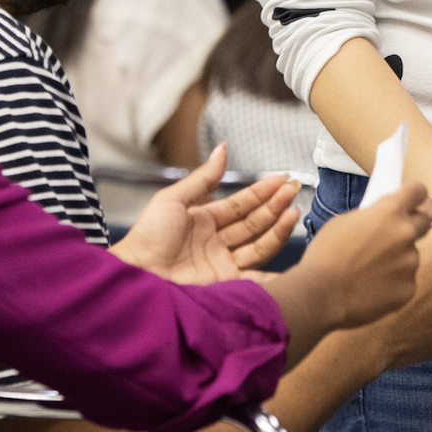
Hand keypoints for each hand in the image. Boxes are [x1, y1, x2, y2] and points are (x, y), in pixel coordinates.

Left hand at [113, 145, 301, 285]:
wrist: (137, 273)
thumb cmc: (148, 236)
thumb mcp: (174, 199)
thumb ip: (203, 177)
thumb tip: (224, 148)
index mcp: (205, 219)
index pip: (241, 203)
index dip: (262, 191)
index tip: (282, 178)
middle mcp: (218, 241)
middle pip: (254, 222)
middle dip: (275, 206)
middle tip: (294, 190)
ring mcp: (223, 263)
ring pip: (259, 245)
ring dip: (278, 230)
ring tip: (293, 212)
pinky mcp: (225, 284)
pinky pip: (256, 279)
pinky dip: (274, 276)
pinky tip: (291, 264)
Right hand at [285, 183, 431, 333]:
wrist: (322, 295)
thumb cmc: (326, 256)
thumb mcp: (345, 221)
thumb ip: (373, 215)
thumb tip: (385, 216)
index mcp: (389, 211)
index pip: (417, 191)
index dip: (416, 194)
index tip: (417, 198)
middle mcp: (406, 233)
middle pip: (425, 220)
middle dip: (415, 223)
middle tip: (397, 232)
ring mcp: (410, 262)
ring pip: (412, 254)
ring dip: (399, 256)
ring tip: (369, 268)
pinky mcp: (409, 287)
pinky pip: (406, 278)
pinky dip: (394, 280)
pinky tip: (372, 285)